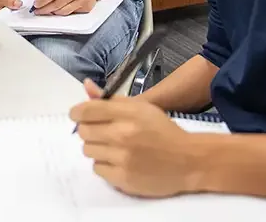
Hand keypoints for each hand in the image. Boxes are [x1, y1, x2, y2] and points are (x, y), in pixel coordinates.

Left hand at [32, 0, 103, 14]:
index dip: (43, 0)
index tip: (36, 3)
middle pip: (57, 4)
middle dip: (44, 8)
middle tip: (37, 10)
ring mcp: (83, 0)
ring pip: (63, 11)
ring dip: (52, 12)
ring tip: (45, 10)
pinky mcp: (86, 7)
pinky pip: (70, 13)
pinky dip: (62, 12)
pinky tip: (57, 9)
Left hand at [69, 79, 200, 197]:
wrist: (188, 161)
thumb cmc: (162, 130)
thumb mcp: (140, 107)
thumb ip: (110, 99)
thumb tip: (86, 86)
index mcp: (126, 114)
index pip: (86, 111)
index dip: (76, 112)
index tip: (77, 115)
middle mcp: (122, 135)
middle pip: (83, 131)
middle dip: (88, 129)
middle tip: (100, 131)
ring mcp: (122, 159)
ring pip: (88, 150)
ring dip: (96, 147)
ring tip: (112, 146)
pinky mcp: (123, 179)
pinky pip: (97, 169)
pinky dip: (104, 165)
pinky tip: (117, 161)